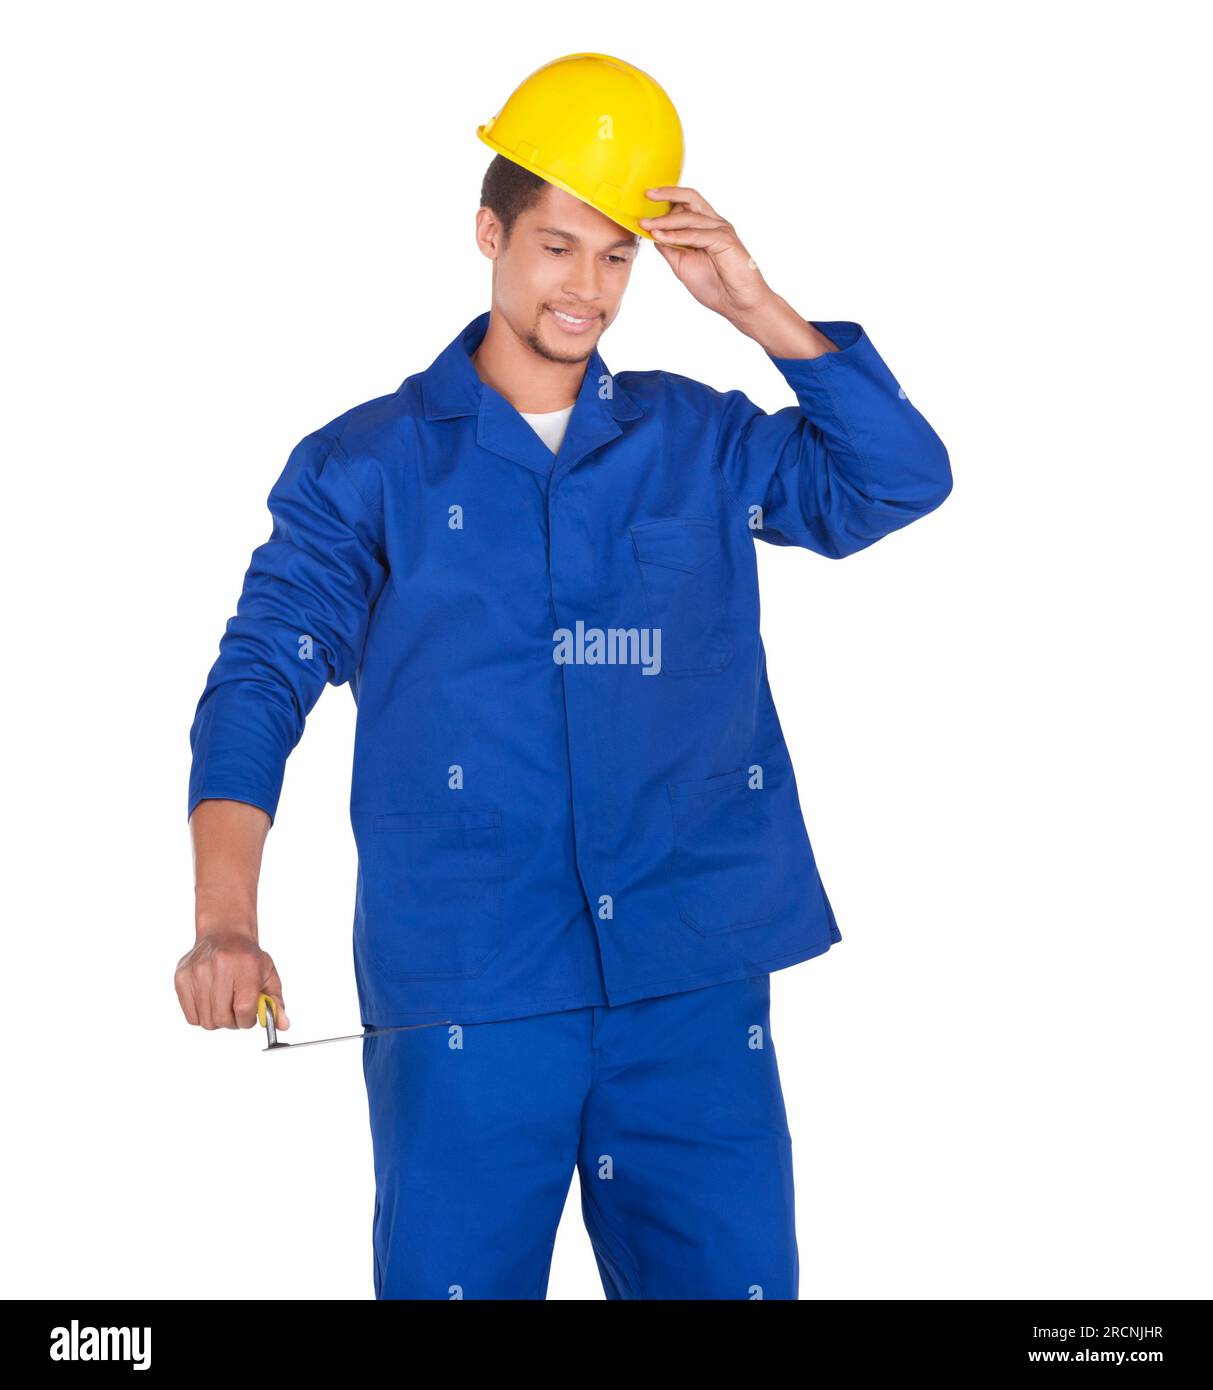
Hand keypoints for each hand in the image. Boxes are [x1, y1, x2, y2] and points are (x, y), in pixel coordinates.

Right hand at [174, 930, 289, 1031]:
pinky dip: (203, 1016)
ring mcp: (197, 972)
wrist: (225, 934)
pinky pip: (191, 1017)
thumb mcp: (269, 975)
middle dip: (233, 1022)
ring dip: (218, 1020)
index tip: (249, 1017)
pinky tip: (211, 1002)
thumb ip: (276, 1002)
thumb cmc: (247, 958)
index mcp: (245, 965)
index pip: (244, 1008)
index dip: (248, 1020)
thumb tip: (283, 1025)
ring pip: (206, 1020)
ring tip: (224, 1005)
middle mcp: (219, 966)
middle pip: (222, 1017)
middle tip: (237, 1013)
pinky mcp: (181, 977)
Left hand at [640, 187, 778, 323]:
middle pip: (690, 198)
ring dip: (665, 221)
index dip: (666, 200)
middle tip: (646, 195)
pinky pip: (697, 234)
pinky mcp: (725, 241)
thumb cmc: (714, 286)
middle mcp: (714, 224)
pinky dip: (677, 235)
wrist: (737, 304)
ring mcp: (721, 230)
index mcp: (706, 227)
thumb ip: (670, 247)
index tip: (644, 201)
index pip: (685, 204)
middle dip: (667, 194)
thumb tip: (653, 234)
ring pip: (690, 217)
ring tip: (646, 224)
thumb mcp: (683, 264)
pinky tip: (661, 236)